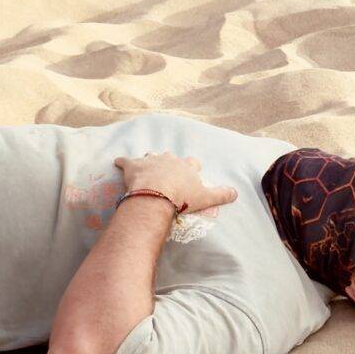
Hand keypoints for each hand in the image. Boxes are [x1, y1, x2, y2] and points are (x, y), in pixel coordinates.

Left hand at [114, 155, 236, 217]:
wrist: (157, 194)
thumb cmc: (182, 197)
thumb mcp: (206, 198)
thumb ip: (222, 194)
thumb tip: (236, 192)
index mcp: (187, 166)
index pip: (192, 163)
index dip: (191, 168)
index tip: (191, 173)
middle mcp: (169, 159)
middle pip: (171, 156)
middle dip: (169, 162)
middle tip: (167, 172)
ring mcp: (150, 160)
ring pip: (150, 155)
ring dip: (149, 161)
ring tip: (147, 168)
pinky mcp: (133, 165)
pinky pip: (125, 160)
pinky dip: (121, 162)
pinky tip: (117, 163)